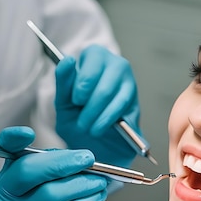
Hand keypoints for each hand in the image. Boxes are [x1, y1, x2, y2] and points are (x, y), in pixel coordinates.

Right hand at [0, 126, 107, 200]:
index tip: (84, 156)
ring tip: (99, 190)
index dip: (56, 158)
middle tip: (98, 172)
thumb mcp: (6, 193)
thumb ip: (30, 168)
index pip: (25, 169)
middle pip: (52, 192)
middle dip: (82, 179)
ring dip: (90, 198)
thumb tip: (71, 155)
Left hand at [55, 45, 139, 167]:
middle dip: (92, 106)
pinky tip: (101, 129)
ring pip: (119, 98)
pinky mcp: (137, 105)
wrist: (90, 144)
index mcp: (96, 57)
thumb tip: (69, 61)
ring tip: (90, 129)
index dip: (85, 80)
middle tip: (82, 122)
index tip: (77, 100)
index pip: (95, 56)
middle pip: (108, 81)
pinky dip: (112, 124)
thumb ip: (63, 81)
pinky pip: (127, 114)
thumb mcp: (63, 101)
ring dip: (101, 117)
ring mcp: (130, 85)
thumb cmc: (76, 117)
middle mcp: (116, 66)